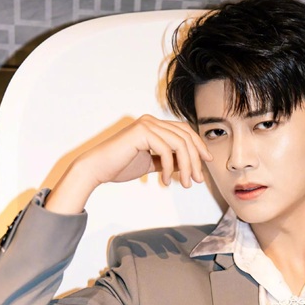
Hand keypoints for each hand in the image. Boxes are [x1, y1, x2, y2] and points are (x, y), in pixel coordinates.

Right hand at [46, 115, 211, 213]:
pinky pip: (166, 150)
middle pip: (185, 137)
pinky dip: (169, 168)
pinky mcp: (141, 131)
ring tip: (185, 183)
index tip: (207, 162)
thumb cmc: (120, 166)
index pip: (184, 131)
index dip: (198, 145)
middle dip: (195, 159)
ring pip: (179, 144)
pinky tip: (165, 181)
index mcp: (154, 125)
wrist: (97, 169)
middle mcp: (151, 121)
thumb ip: (168, 161)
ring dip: (186, 166)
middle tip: (197, 180)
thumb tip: (186, 165)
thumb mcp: (150, 163)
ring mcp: (146, 124)